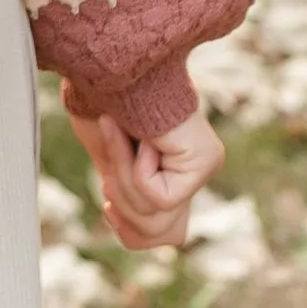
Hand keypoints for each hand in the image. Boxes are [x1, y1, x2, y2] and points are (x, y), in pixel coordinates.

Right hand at [67, 103, 224, 249]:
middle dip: (125, 209)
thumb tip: (160, 240)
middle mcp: (195, 172)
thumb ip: (134, 201)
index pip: (168, 237)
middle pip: (163, 235)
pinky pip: (159, 196)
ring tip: (120, 143)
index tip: (106, 203)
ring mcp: (205, 165)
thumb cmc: (100, 106)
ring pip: (156, 217)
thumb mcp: (112, 167)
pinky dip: (134, 169)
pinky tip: (140, 137)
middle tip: (108, 178)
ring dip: (123, 182)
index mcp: (173, 174)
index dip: (132, 233)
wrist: (104, 67)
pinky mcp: (206, 159)